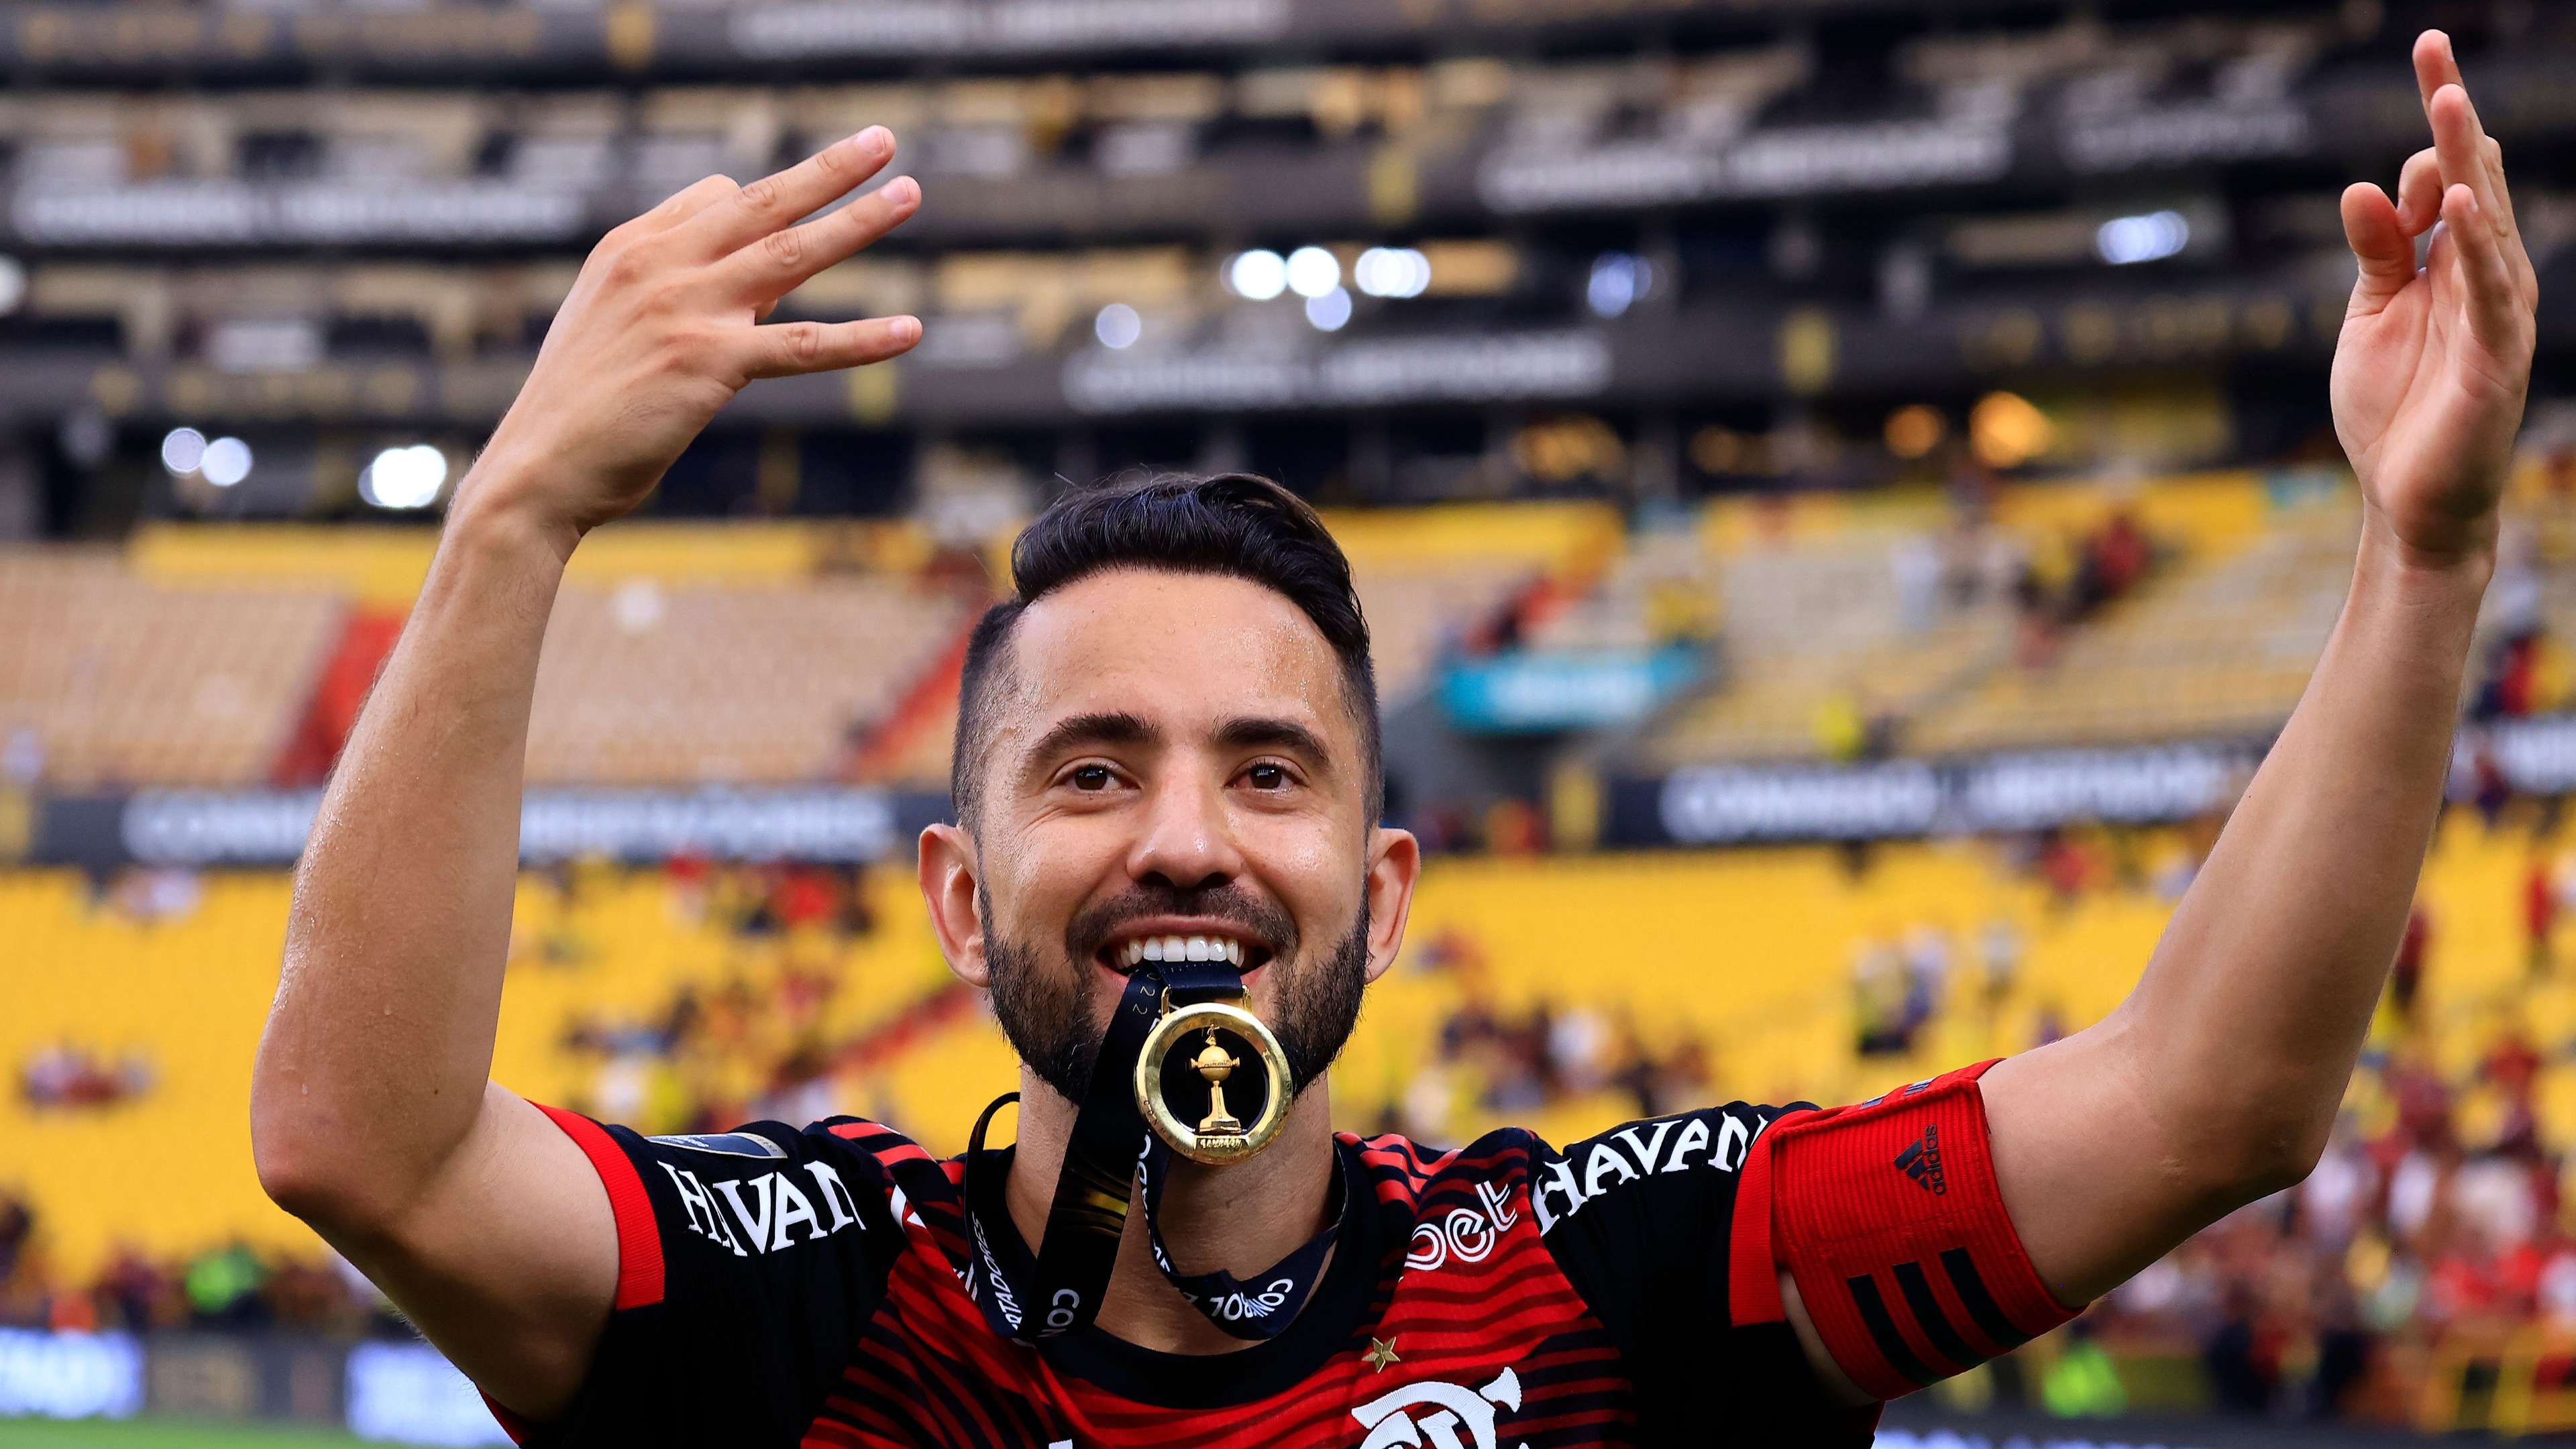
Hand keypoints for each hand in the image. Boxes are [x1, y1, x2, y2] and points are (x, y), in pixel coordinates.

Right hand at [466, 127, 922, 545]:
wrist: (537, 469)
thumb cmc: (580, 408)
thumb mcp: (615, 326)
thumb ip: (678, 294)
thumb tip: (762, 290)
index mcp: (631, 247)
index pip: (716, 196)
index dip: (762, 206)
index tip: (794, 214)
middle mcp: (659, 263)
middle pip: (762, 200)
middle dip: (829, 169)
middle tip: (883, 141)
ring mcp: (686, 309)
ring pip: (791, 254)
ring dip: (858, 222)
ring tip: (910, 194)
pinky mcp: (709, 363)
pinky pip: (804, 345)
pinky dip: (862, 339)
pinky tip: (910, 330)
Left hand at [2332, 32, 2536, 568]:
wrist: (2408, 499)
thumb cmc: (2393, 407)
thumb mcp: (2369, 316)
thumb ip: (2375, 252)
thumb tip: (2364, 185)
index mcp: (2451, 262)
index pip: (2446, 174)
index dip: (2436, 120)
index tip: (2427, 51)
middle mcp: (2483, 276)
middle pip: (2471, 181)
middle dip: (2454, 119)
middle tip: (2436, 52)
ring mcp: (2496, 314)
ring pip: (2485, 224)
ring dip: (2466, 164)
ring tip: (2448, 105)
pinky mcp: (2496, 357)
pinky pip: (2488, 292)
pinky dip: (2475, 246)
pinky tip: (2458, 204)